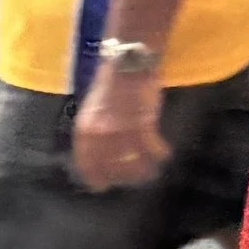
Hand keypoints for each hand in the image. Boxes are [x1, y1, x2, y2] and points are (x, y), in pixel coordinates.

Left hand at [71, 67, 169, 192]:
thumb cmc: (110, 82)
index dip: (96, 178)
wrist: (128, 62)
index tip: (103, 186)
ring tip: (151, 170)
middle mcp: (101, 136)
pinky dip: (160, 153)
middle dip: (122, 177)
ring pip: (133, 163)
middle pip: (111, 169)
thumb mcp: (92, 109)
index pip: (87, 165)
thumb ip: (93, 131)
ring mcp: (122, 132)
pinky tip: (164, 153)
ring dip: (143, 170)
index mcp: (85, 131)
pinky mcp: (144, 125)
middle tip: (132, 179)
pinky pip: (152, 148)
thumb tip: (99, 152)